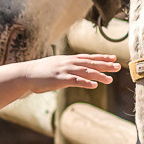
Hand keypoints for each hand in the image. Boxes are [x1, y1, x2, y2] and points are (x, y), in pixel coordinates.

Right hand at [0, 53, 120, 118]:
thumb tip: (76, 72)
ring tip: (110, 80)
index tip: (113, 58)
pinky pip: (75, 81)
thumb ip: (67, 68)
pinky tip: (94, 86)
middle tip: (118, 66)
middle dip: (105, 65)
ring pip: (86, 72)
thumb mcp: (56, 67)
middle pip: (90, 63)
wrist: (26, 74)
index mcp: (68, 60)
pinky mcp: (60, 79)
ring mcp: (64, 70)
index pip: (89, 57)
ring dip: (99, 75)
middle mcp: (68, 63)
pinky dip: (85, 82)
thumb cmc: (40, 73)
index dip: (102, 58)